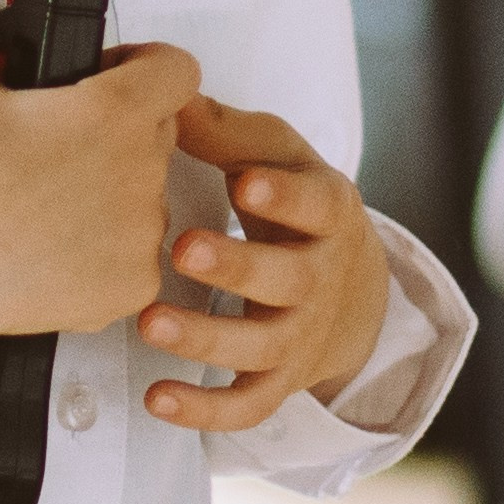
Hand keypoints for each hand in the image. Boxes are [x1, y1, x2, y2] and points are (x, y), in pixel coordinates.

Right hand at [0, 35, 200, 348]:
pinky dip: (105, 252)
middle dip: (119, 131)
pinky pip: (135, 256)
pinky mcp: (134, 282)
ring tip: (52, 203)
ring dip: (112, 193)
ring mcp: (143, 231)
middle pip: (158, 133)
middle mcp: (142, 169)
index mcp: (115, 111)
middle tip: (63, 144)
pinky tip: (58, 247)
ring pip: (146, 197)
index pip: (176, 69)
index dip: (146, 66)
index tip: (115, 77)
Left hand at [137, 97, 389, 431]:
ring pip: (259, 348)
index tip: (244, 181)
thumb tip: (167, 93)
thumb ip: (226, 129)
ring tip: (151, 324)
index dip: (284, 196)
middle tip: (184, 249)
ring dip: (205, 340)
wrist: (352, 285)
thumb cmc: (297, 204)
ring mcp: (300, 335)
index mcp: (327, 211)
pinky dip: (205, 411)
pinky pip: (247, 406)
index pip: (315, 203)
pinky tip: (158, 398)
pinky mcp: (278, 379)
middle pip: (286, 279)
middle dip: (236, 267)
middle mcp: (319, 277)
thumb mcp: (277, 154)